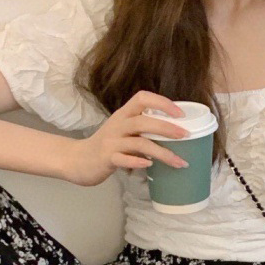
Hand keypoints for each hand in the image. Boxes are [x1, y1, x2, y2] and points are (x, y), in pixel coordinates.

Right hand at [65, 91, 190, 185]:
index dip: (162, 103)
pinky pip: (123, 159)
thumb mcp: (124, 130)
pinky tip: (149, 166)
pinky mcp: (106, 159)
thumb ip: (144, 128)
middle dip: (167, 128)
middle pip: (143, 121)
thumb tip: (175, 130)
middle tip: (186, 135)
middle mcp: (118, 125)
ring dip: (162, 152)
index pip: (142, 98)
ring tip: (179, 161)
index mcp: (124, 114)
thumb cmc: (108, 145)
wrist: (78, 160)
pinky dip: (137, 162)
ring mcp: (111, 142)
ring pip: (139, 143)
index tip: (181, 114)